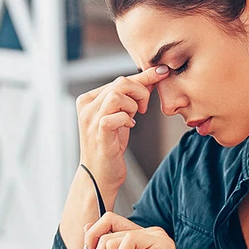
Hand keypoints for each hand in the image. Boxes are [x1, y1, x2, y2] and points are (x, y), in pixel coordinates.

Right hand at [76, 65, 169, 192]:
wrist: (99, 176)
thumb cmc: (110, 146)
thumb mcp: (121, 116)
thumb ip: (130, 97)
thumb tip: (152, 78)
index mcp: (88, 99)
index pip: (119, 79)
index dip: (143, 77)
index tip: (162, 72)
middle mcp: (86, 107)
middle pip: (120, 83)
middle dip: (140, 92)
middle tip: (143, 108)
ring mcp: (90, 119)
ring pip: (117, 95)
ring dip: (133, 106)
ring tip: (133, 118)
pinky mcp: (99, 132)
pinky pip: (117, 115)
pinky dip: (127, 119)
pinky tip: (129, 127)